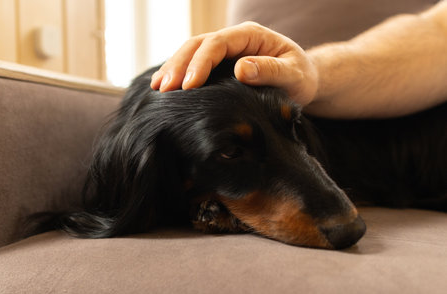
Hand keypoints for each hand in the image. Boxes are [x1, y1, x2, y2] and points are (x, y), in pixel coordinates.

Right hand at [150, 22, 318, 105]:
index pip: (218, 43)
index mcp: (250, 35)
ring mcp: (225, 51)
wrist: (303, 80)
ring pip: (191, 53)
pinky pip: (195, 64)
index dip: (201, 62)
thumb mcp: (294, 75)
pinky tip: (165, 86)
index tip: (189, 85)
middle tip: (165, 89)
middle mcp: (234, 40)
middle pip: (198, 44)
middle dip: (179, 65)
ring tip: (158, 89)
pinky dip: (179, 74)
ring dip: (173, 69)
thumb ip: (271, 71)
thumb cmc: (301, 77)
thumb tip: (241, 69)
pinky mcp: (220, 65)